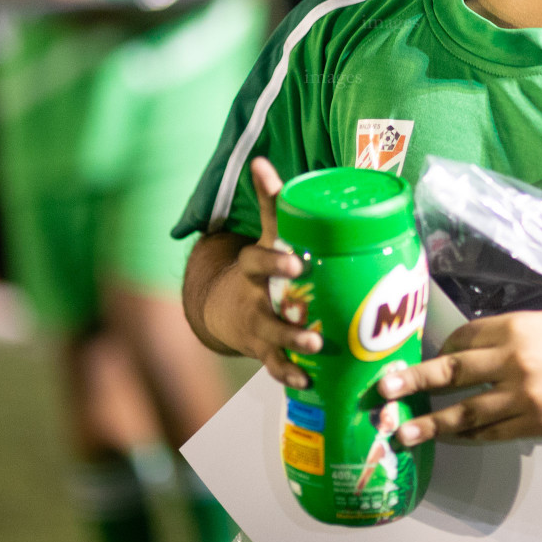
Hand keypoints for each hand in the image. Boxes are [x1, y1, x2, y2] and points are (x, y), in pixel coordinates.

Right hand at [199, 158, 323, 385]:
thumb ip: (271, 202)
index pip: (258, 263)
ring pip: (273, 342)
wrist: (226, 306)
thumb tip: (260, 160)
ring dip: (293, 349)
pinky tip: (310, 381)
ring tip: (315, 350)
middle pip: (265, 311)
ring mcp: (258, 330)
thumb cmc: (261, 264)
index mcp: (254, 270)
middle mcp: (253, 302)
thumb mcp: (265, 234)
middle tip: (308, 324)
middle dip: (285, 318)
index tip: (297, 263)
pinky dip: (291, 375)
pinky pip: (275, 367)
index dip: (274, 263)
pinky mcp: (265, 352)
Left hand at [376, 311, 541, 444]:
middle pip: (453, 372)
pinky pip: (492, 433)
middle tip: (385, 391)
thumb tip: (466, 351)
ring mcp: (525, 395)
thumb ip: (506, 335)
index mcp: (516, 327)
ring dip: (432, 423)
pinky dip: (468, 437)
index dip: (441, 350)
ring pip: (467, 412)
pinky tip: (451, 439)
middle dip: (416, 382)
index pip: (463, 338)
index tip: (426, 361)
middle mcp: (516, 360)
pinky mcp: (536, 423)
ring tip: (406, 432)